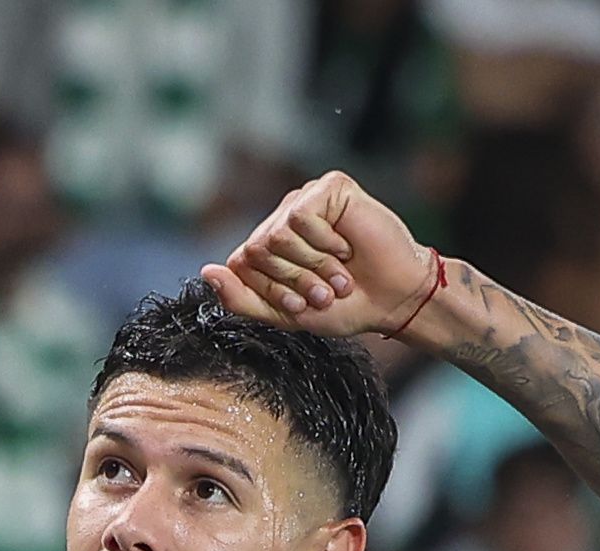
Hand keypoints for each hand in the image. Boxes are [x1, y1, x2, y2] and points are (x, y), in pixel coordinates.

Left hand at [201, 170, 436, 336]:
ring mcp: (304, 201)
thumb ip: (240, 298)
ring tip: (338, 273)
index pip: (240, 265)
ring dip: (312, 265)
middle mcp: (281, 221)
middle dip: (293, 280)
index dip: (271, 291)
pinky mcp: (329, 188)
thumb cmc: (343, 306)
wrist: (392, 300)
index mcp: (267, 248)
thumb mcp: (283, 313)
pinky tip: (345, 247)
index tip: (302, 305)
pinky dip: (325, 242)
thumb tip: (206, 271)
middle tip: (324, 290)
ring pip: (277, 236)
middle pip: (257, 250)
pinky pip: (302, 217)